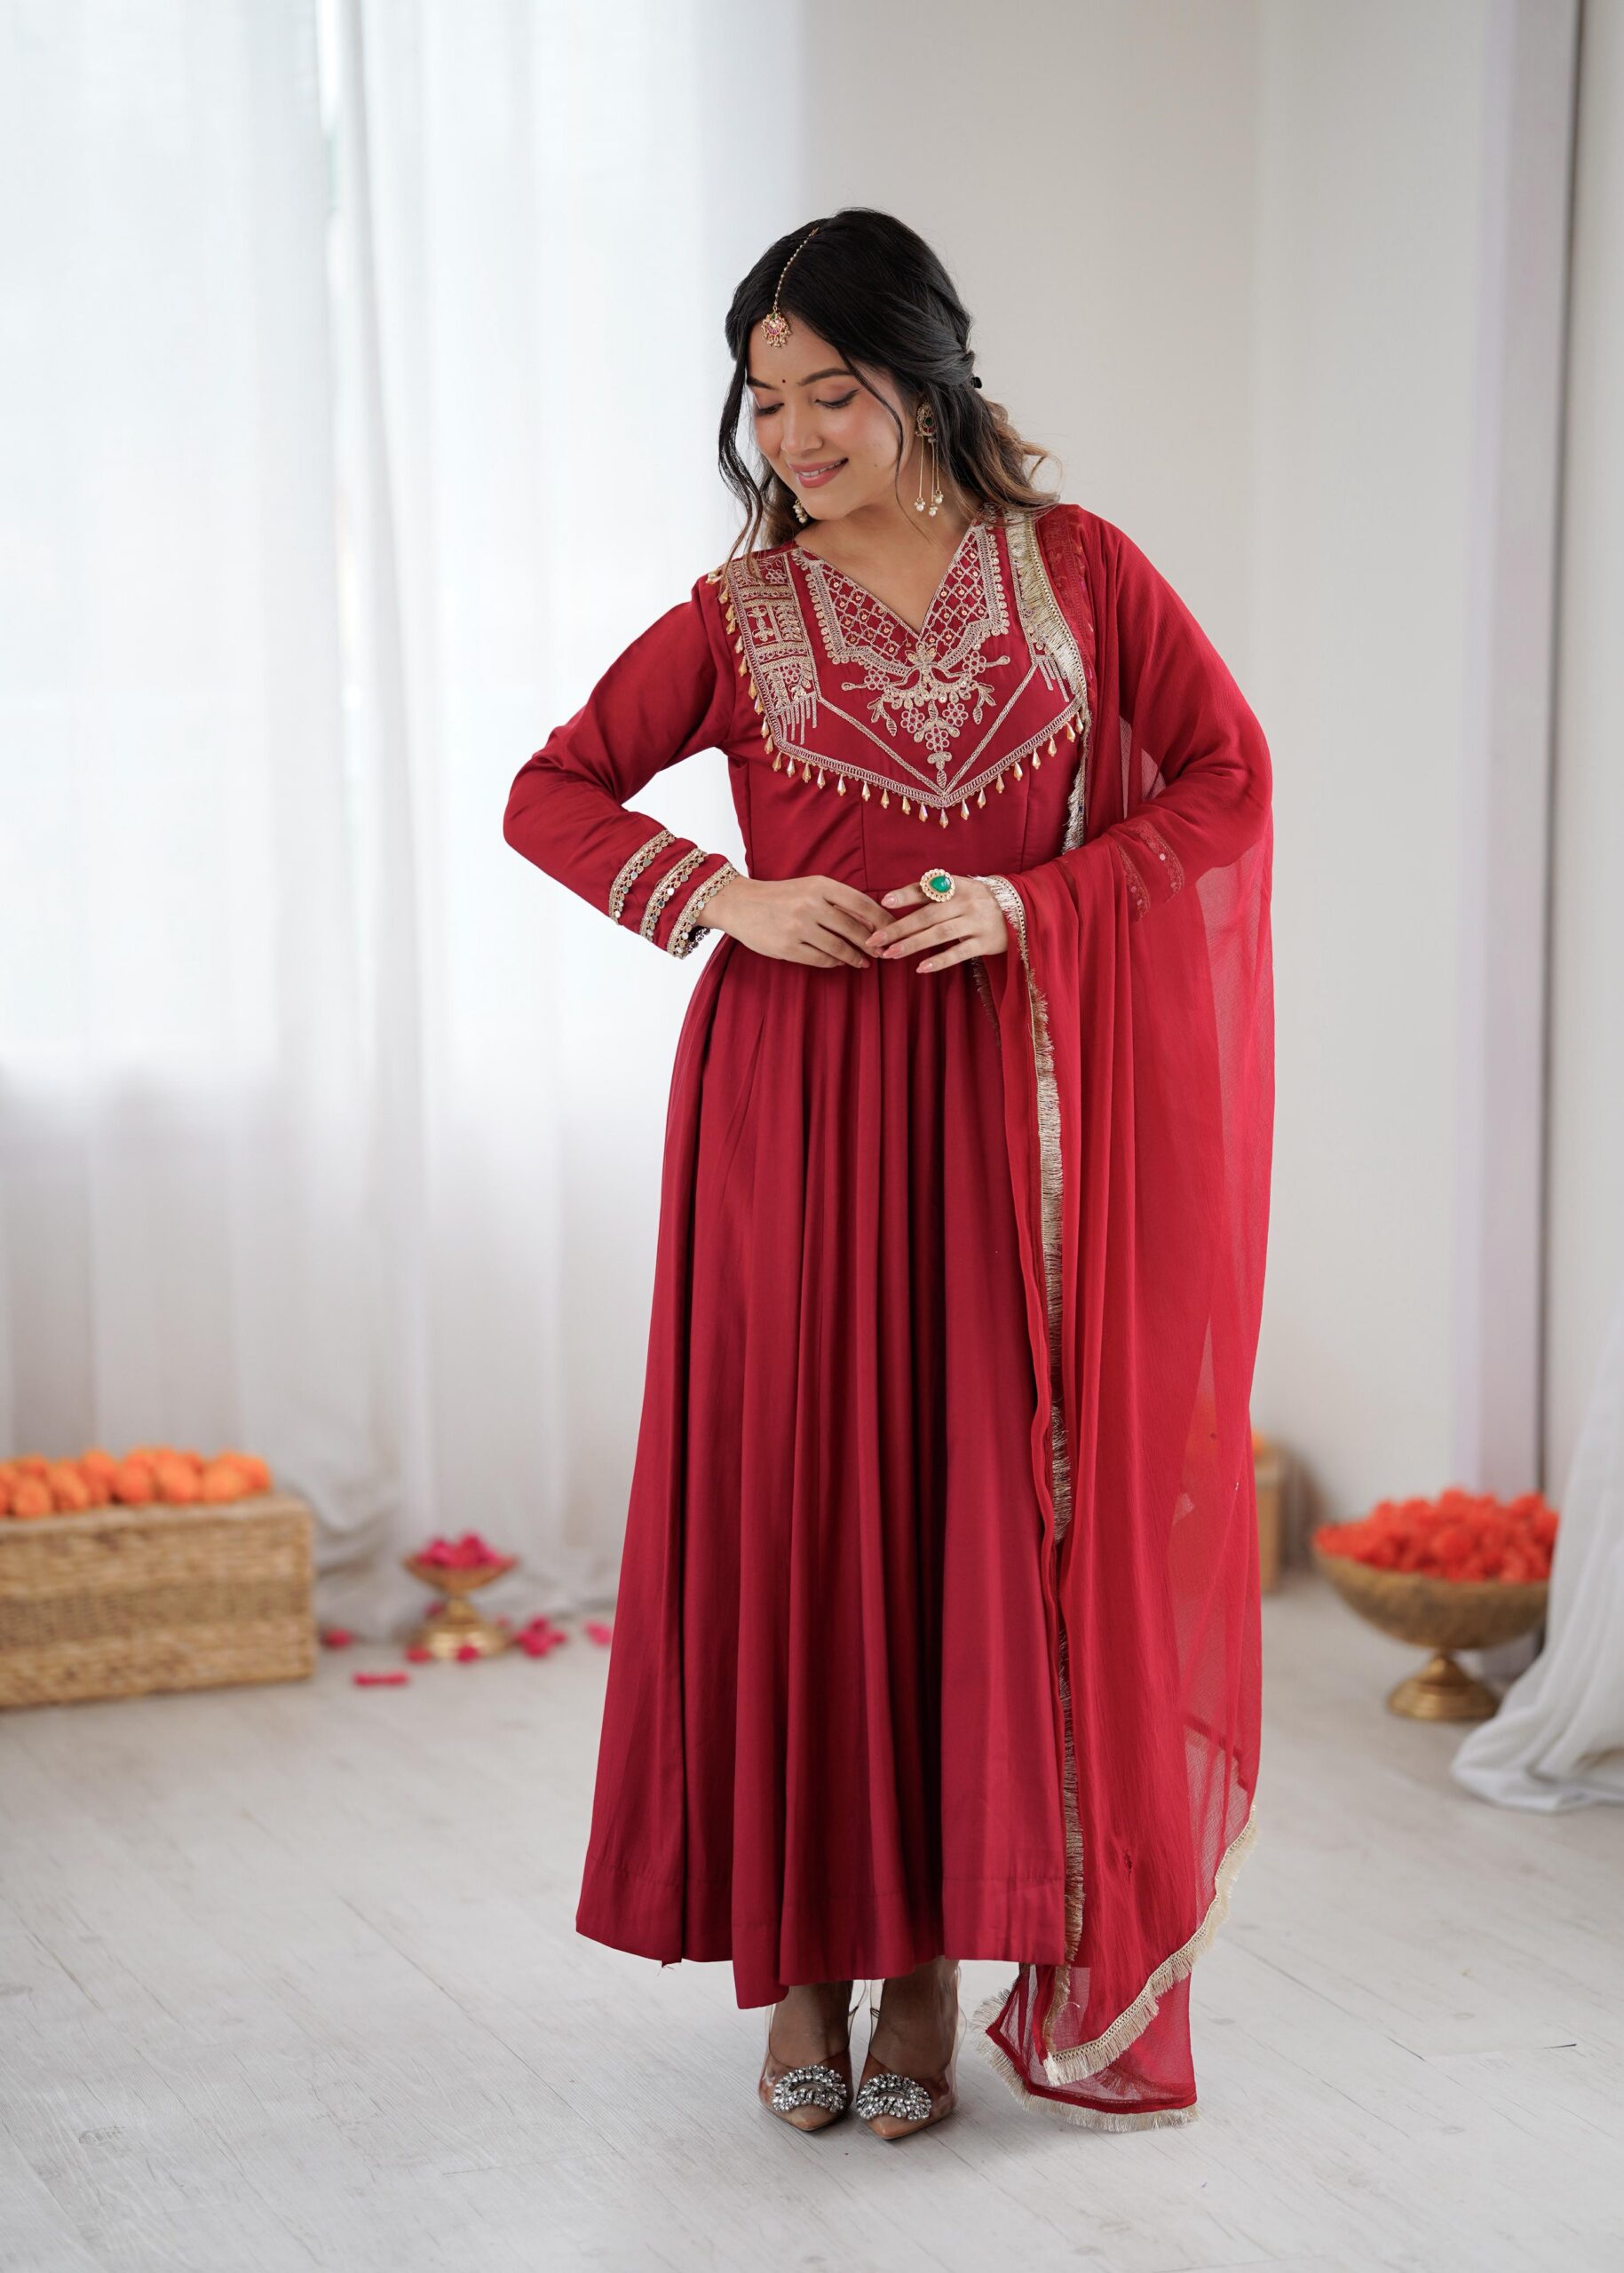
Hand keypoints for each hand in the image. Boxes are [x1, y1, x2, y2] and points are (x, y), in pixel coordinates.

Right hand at [703, 873, 887, 968]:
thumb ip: (838, 901)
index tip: (894, 930)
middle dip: (872, 943)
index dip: (881, 920)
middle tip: (883, 952)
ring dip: (856, 957)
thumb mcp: (810, 888)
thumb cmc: (780, 896)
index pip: (861, 903)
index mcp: (820, 885)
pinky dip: (835, 962)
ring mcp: (798, 927)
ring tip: (864, 961)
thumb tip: (872, 921)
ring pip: (839, 947)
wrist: (740, 904)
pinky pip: (821, 959)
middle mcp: (810, 904)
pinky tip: (842, 962)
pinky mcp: (787, 947)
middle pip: (853, 928)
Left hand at [862, 875, 1006, 970]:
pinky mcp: (985, 942)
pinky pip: (959, 953)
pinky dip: (939, 960)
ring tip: (891, 954)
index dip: (906, 894)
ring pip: (940, 934)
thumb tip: (894, 902)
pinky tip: (921, 968)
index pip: (927, 888)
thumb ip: (934, 894)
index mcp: (957, 885)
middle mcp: (966, 902)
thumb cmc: (980, 901)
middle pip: (928, 915)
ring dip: (913, 944)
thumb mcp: (961, 889)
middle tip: (876, 939)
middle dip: (899, 928)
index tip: (884, 901)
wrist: (1023, 910)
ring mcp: (977, 922)